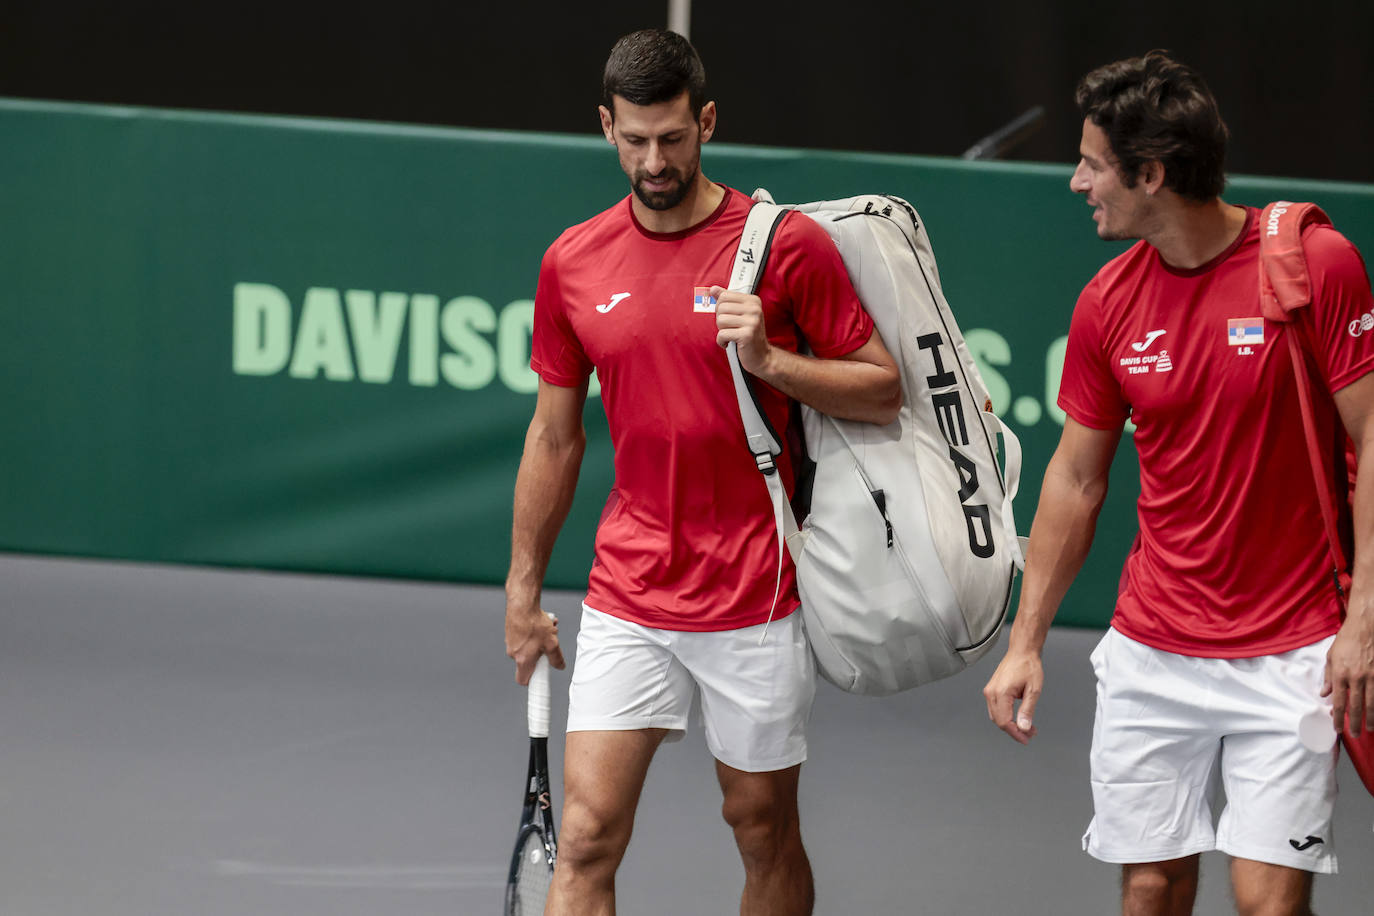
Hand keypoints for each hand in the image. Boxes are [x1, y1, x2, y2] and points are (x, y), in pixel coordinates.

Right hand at [505, 606, 564, 684]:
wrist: (521, 604)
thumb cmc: (534, 622)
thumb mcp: (552, 642)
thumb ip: (556, 658)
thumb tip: (559, 665)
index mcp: (522, 660)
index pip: (523, 680)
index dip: (532, 681)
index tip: (540, 679)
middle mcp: (514, 653)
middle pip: (528, 661)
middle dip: (540, 654)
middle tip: (547, 645)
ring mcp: (511, 642)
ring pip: (528, 646)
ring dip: (538, 640)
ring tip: (546, 629)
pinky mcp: (511, 632)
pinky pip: (524, 636)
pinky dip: (533, 632)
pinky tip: (540, 622)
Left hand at [712, 286, 772, 373]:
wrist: (762, 356)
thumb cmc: (749, 335)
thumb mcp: (740, 314)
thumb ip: (727, 300)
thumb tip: (713, 289)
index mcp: (753, 301)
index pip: (724, 296)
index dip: (720, 309)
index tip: (728, 318)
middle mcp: (754, 309)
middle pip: (721, 308)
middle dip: (720, 320)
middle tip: (730, 329)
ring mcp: (752, 322)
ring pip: (720, 320)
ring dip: (721, 331)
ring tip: (731, 335)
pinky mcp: (747, 335)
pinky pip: (722, 334)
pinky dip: (721, 341)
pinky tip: (728, 343)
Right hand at [983, 649, 1043, 744]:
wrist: (1021, 651)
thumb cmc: (1028, 666)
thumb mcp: (1033, 690)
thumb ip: (1028, 710)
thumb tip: (1024, 727)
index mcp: (1001, 693)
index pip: (1005, 721)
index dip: (1016, 733)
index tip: (1027, 739)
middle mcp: (991, 692)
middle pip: (999, 721)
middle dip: (1014, 731)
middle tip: (1030, 734)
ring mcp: (989, 691)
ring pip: (996, 716)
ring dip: (1010, 725)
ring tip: (1026, 727)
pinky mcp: (991, 690)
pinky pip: (995, 709)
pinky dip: (1005, 716)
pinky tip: (1017, 718)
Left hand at [1322, 607, 1373, 733]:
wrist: (1366, 626)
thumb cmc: (1346, 640)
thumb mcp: (1331, 656)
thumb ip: (1328, 677)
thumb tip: (1324, 693)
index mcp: (1340, 674)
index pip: (1338, 701)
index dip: (1338, 717)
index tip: (1338, 728)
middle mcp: (1356, 678)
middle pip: (1356, 706)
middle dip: (1355, 723)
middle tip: (1355, 735)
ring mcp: (1372, 676)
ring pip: (1372, 703)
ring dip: (1371, 718)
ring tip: (1370, 728)